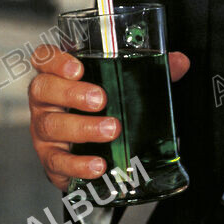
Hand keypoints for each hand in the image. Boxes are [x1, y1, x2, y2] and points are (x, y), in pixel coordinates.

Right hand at [29, 46, 189, 191]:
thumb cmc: (101, 108)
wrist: (87, 149)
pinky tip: (98, 165)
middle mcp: (46, 102)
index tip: (77, 67)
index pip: (45, 59)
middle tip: (100, 99)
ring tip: (110, 130)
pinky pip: (58, 162)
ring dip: (82, 128)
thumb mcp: (122, 85)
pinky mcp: (51, 159)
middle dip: (72, 93)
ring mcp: (44, 131)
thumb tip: (179, 63)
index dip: (55, 60)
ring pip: (52, 126)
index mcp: (59, 76)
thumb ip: (148, 70)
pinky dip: (78, 165)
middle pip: (44, 89)